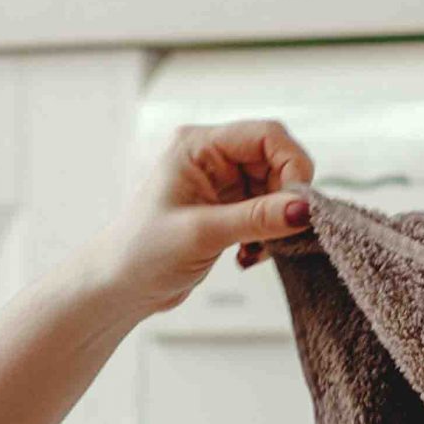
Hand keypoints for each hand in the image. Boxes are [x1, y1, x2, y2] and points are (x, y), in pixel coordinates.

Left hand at [91, 121, 314, 314]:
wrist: (118, 287)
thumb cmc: (142, 254)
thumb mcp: (202, 234)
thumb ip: (256, 218)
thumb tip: (305, 208)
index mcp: (198, 146)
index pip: (266, 135)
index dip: (292, 165)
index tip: (300, 205)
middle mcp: (212, 158)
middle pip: (276, 161)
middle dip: (286, 199)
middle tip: (281, 234)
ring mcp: (221, 184)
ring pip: (276, 191)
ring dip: (277, 223)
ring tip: (256, 251)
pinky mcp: (228, 211)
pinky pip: (267, 214)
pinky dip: (269, 236)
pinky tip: (248, 256)